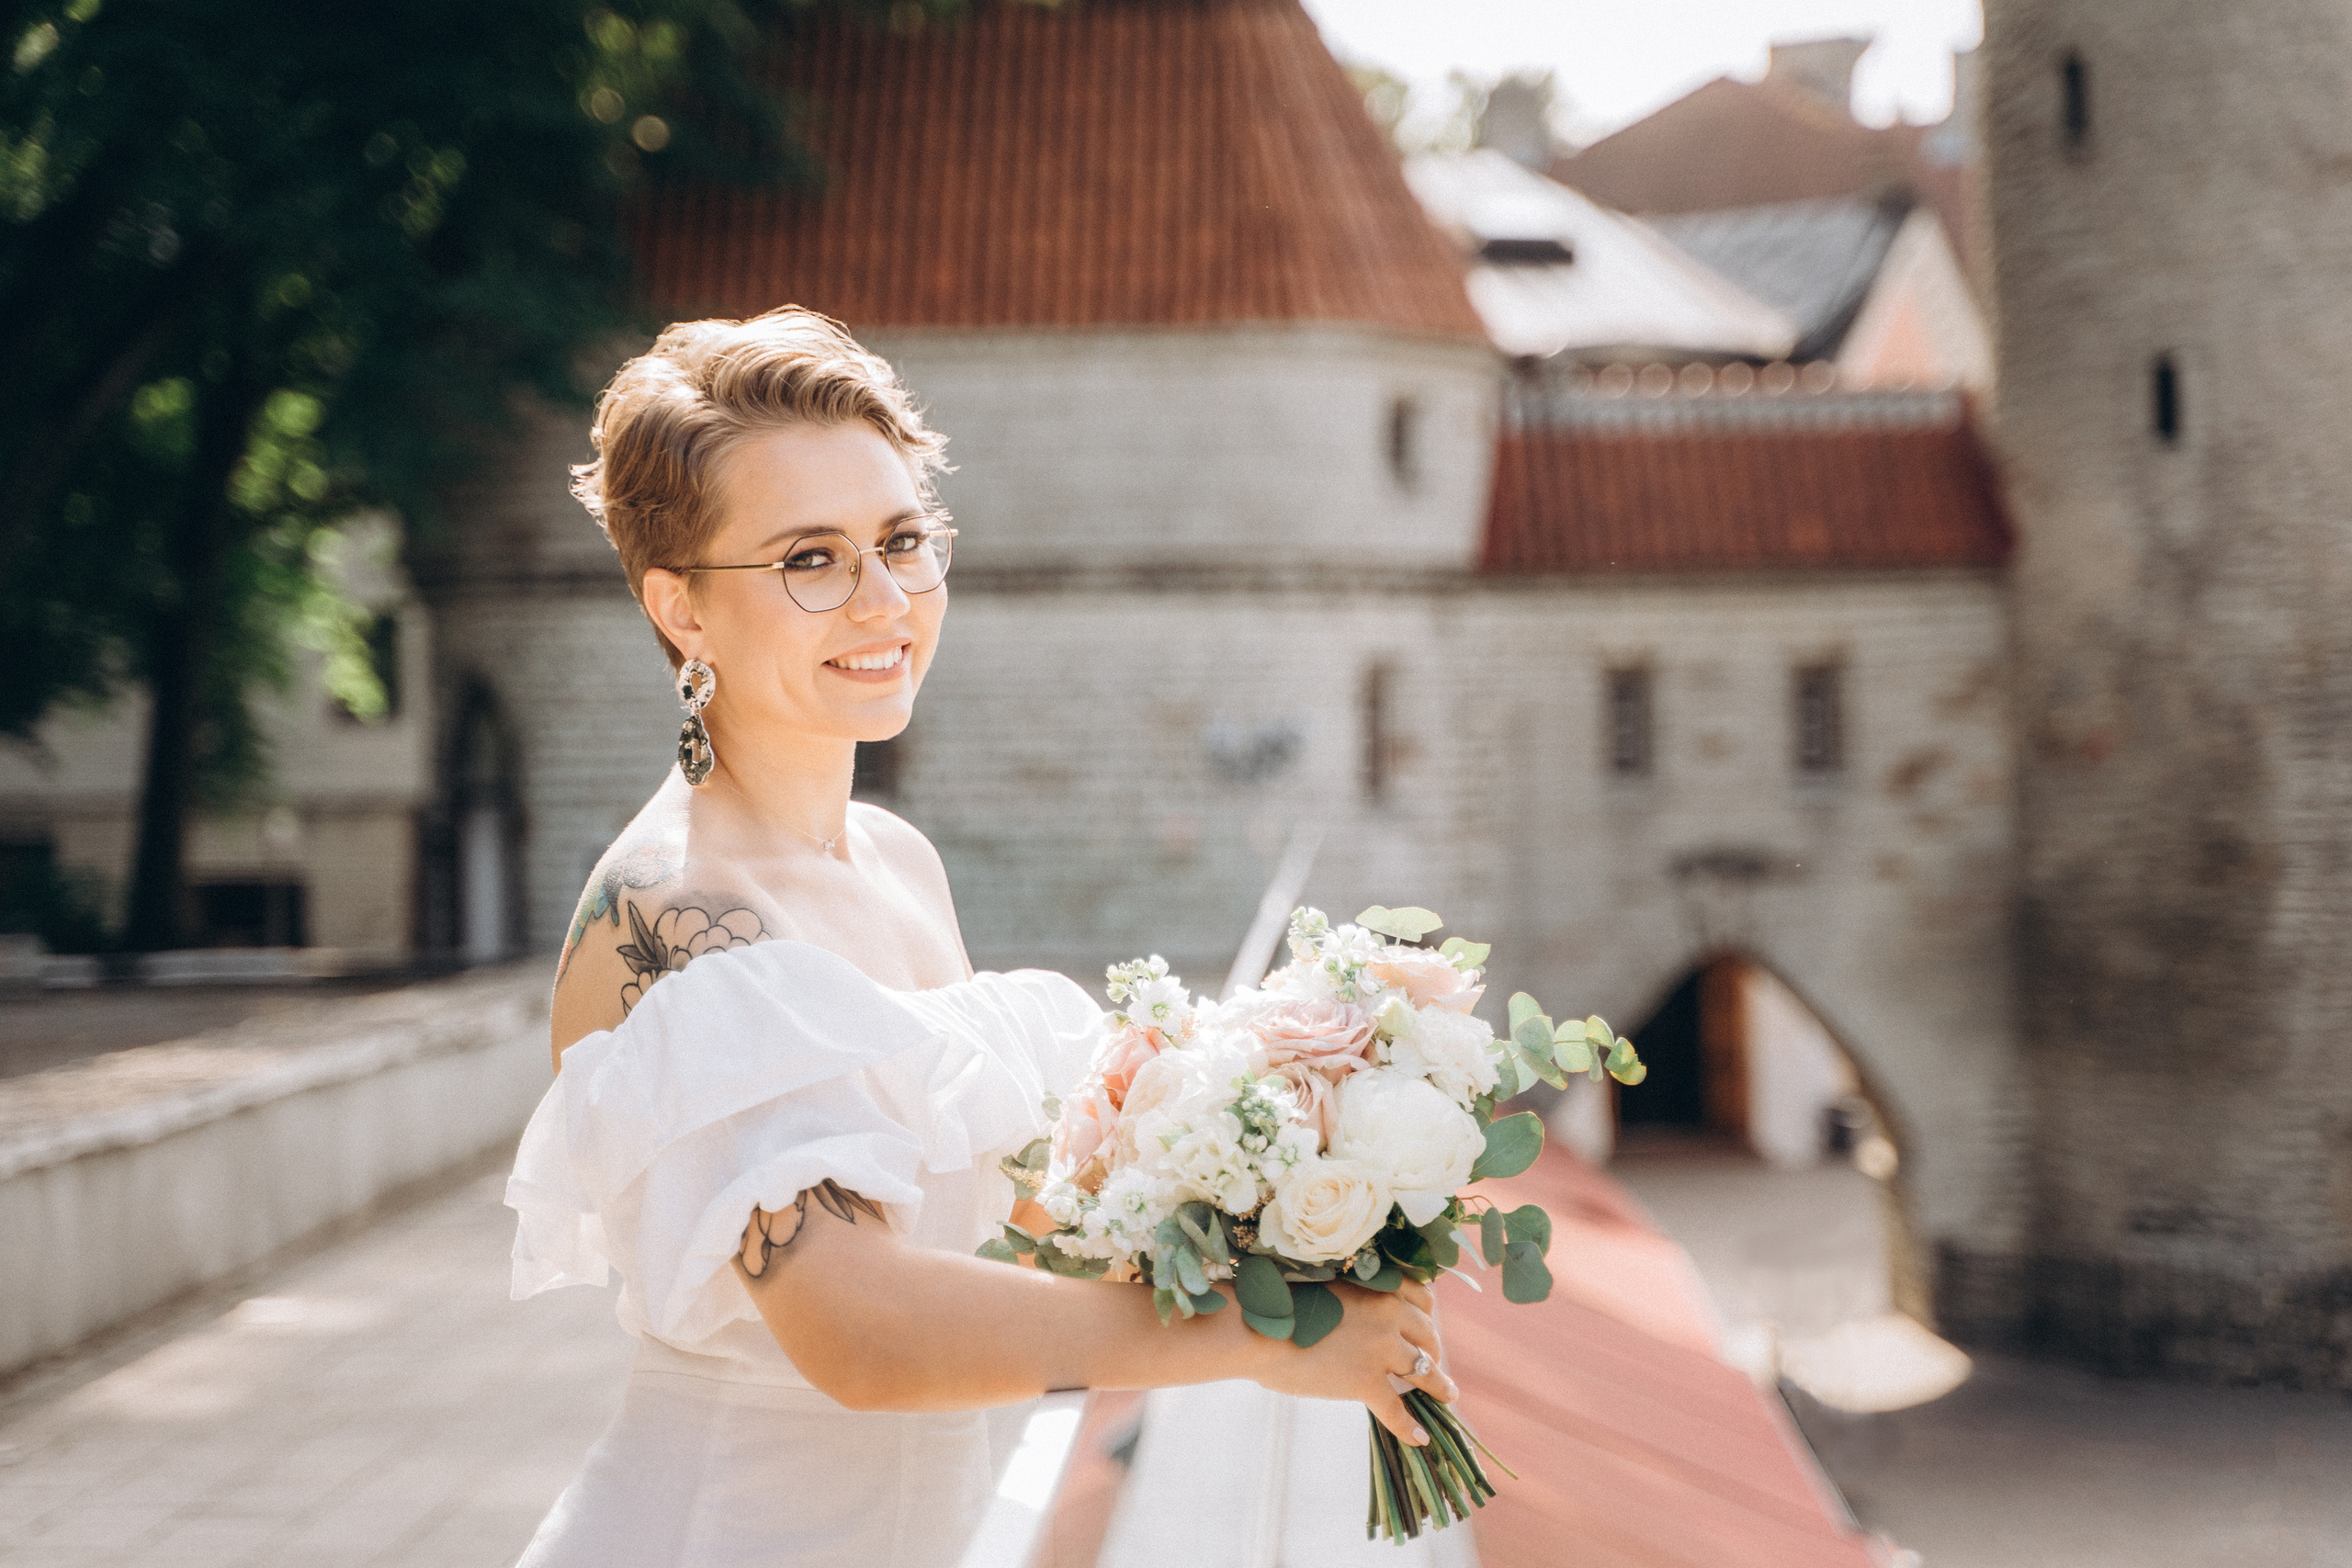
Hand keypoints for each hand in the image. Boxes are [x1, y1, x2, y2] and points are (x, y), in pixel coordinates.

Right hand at [1243, 1279, 1455, 1444]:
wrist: (1258, 1330)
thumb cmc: (1280, 1305)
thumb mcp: (1327, 1287)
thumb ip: (1354, 1297)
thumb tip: (1360, 1315)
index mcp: (1378, 1286)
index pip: (1423, 1298)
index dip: (1427, 1316)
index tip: (1426, 1328)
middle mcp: (1388, 1314)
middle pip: (1427, 1334)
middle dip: (1433, 1350)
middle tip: (1433, 1362)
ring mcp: (1380, 1350)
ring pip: (1423, 1371)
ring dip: (1439, 1385)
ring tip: (1448, 1396)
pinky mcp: (1366, 1382)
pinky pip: (1397, 1410)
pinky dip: (1410, 1427)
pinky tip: (1420, 1438)